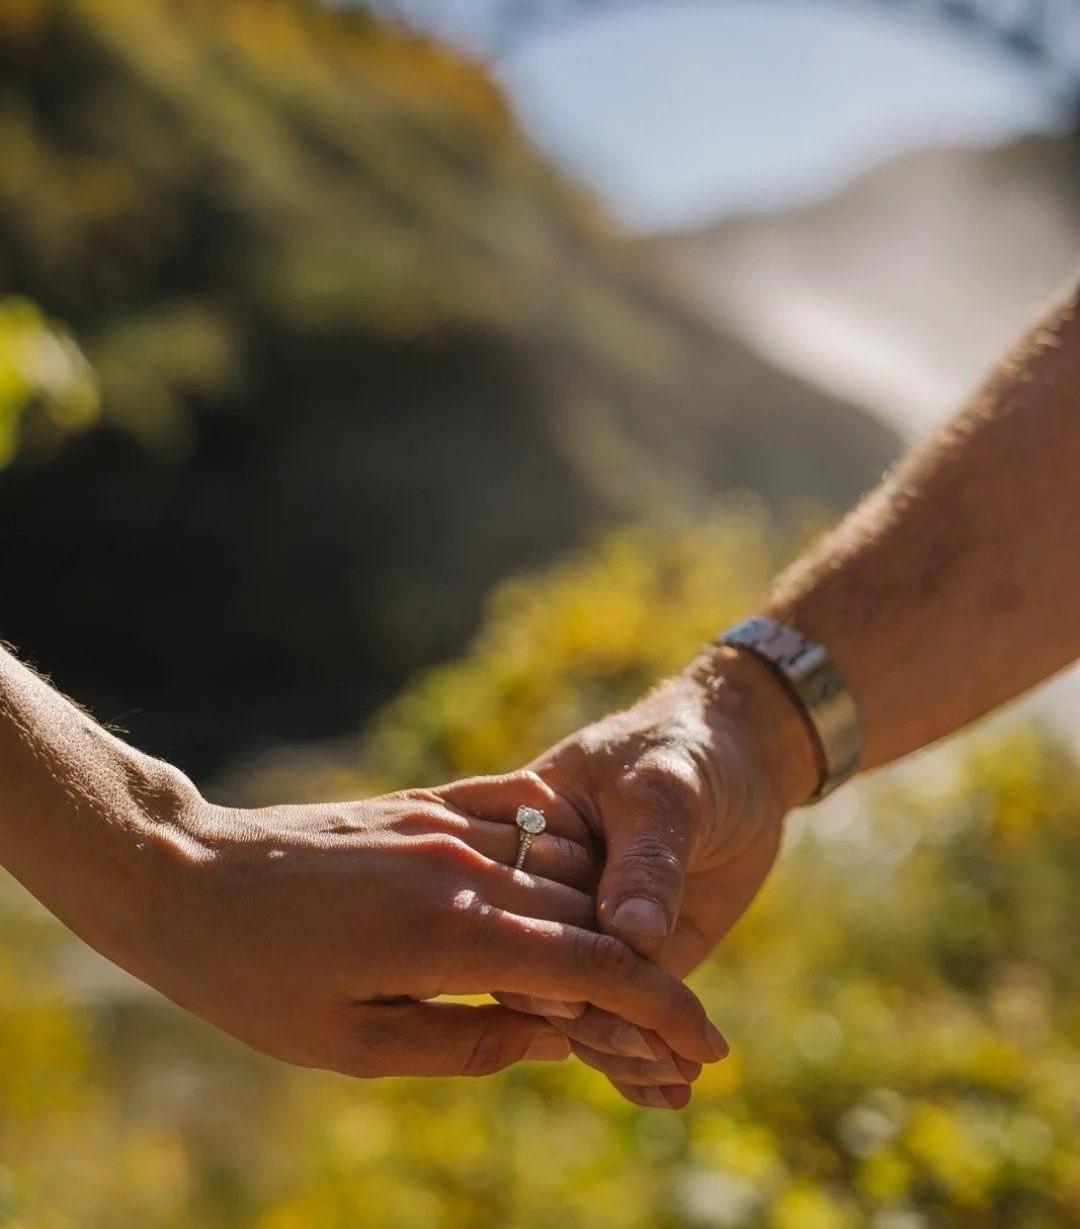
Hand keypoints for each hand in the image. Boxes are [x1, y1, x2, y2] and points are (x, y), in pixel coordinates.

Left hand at [124, 770, 727, 1081]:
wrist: (181, 874)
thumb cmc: (252, 979)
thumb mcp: (356, 1045)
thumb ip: (470, 1041)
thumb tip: (553, 1041)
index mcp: (451, 932)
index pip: (593, 971)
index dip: (661, 1011)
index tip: (708, 1048)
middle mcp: (464, 866)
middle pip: (592, 921)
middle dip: (645, 982)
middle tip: (678, 1043)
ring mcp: (444, 825)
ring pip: (561, 876)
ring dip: (605, 932)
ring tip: (626, 987)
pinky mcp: (424, 806)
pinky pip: (518, 836)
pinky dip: (557, 879)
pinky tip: (569, 905)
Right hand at [495, 646, 819, 1106]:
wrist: (739, 756)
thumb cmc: (684, 750)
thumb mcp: (664, 788)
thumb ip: (647, 858)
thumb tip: (632, 936)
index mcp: (524, 838)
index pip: (516, 916)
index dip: (547, 965)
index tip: (589, 1003)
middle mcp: (546, 892)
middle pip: (546, 975)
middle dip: (596, 1024)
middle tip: (654, 1053)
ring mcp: (588, 928)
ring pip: (585, 1008)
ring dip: (626, 1051)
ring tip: (677, 1077)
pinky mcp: (632, 956)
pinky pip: (624, 1014)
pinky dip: (643, 1057)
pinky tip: (672, 1091)